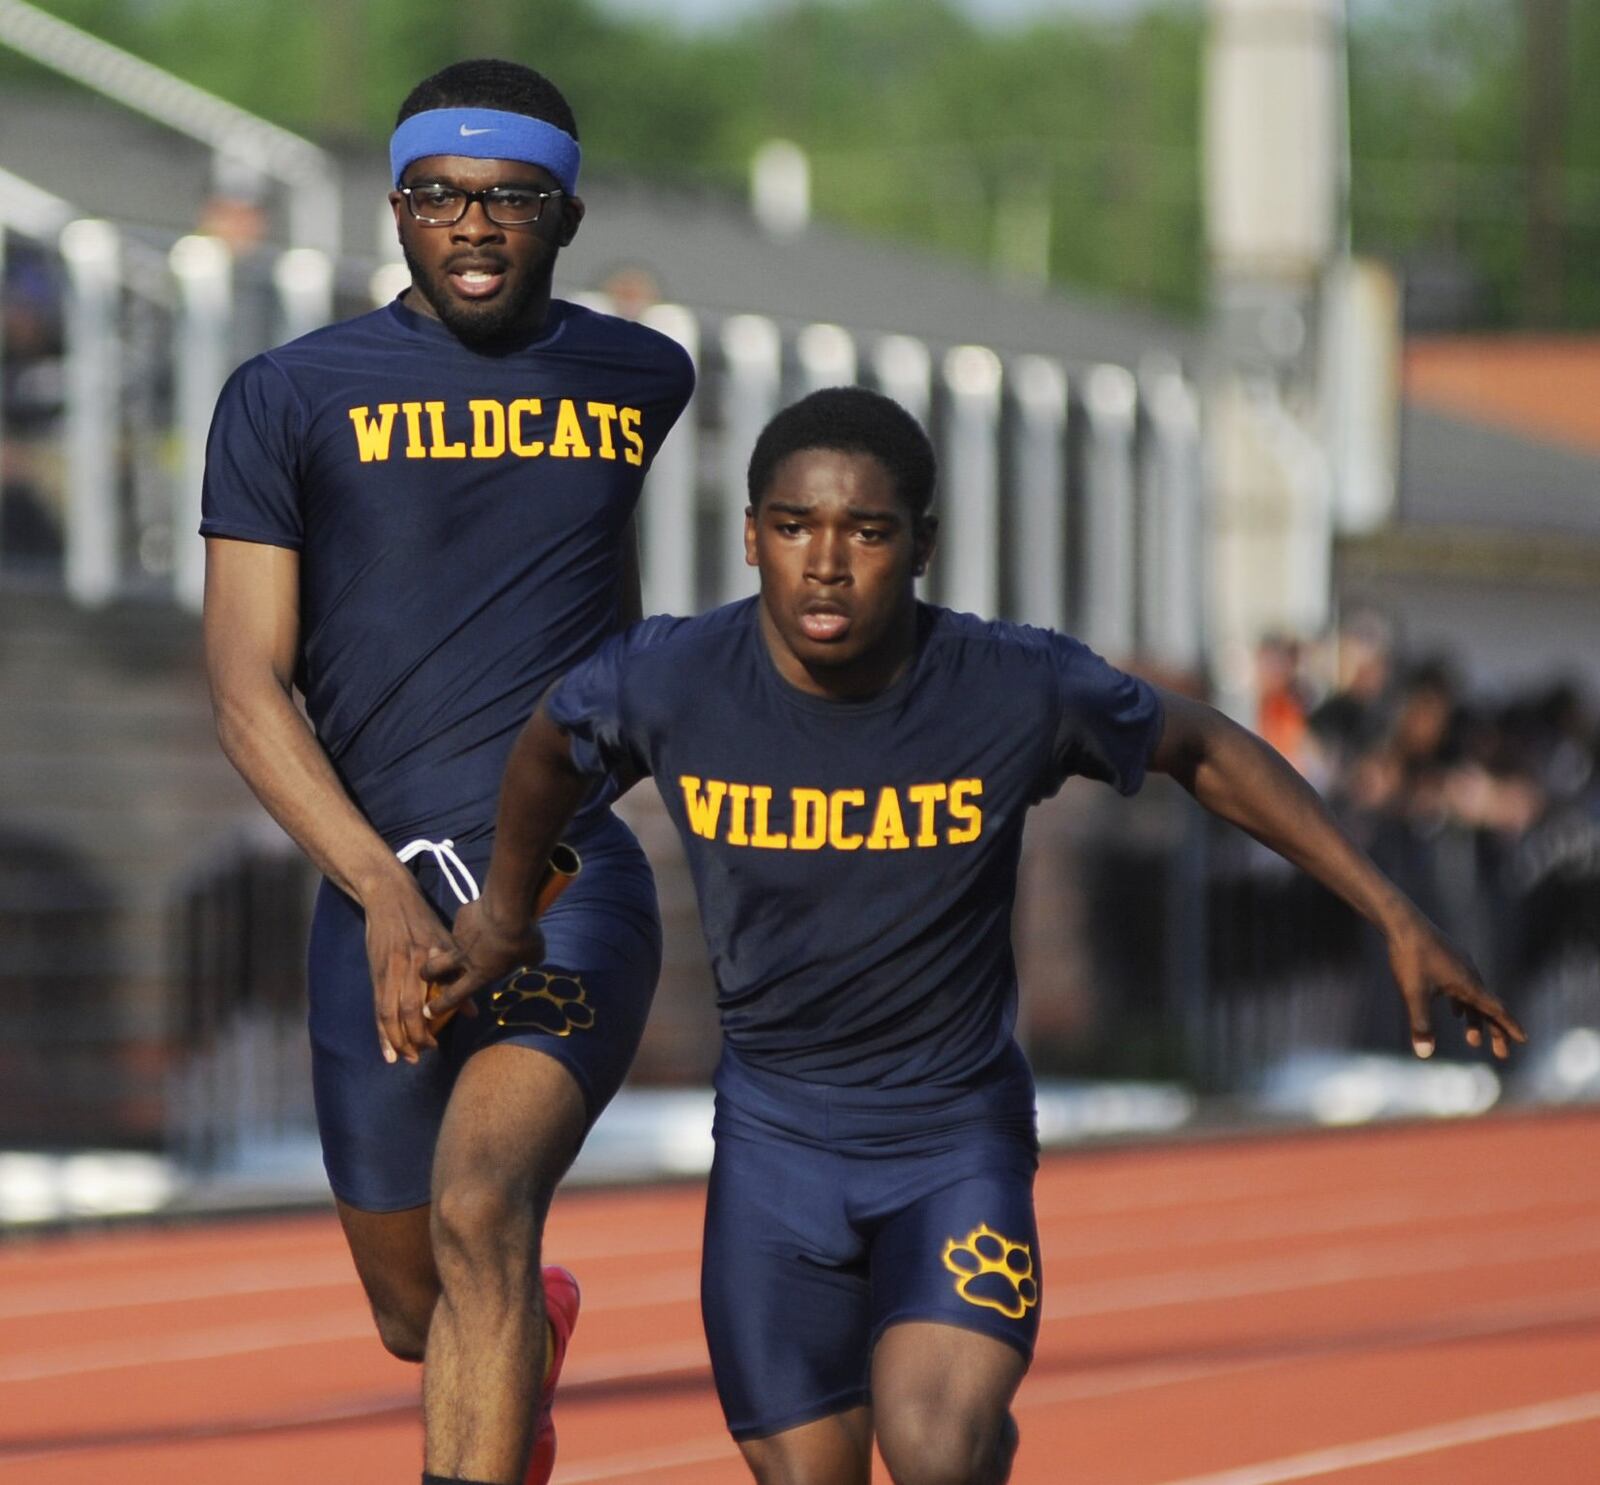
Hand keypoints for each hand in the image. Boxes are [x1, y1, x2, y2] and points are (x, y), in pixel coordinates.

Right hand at [361, 876, 465, 1064]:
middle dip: (411, 1039)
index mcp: (424, 961)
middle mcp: (403, 969)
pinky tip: (386, 1047)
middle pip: (403, 1013)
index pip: (422, 1002)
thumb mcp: (447, 941)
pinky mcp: (375, 973)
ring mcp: (386, 972)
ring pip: (386, 1013)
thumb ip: (457, 975)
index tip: (436, 1045)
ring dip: (394, 1040)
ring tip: (403, 1058)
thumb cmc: (423, 919)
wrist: (389, 898)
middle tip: (422, 1055)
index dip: (427, 1028)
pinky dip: (381, 1029)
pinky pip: (377, 1007)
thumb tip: (474, 1010)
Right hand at [420, 897, 545, 1024]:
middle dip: (427, 974)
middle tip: (426, 974)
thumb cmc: (522, 938)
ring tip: (466, 936)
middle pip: (434, 970)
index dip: (440, 1006)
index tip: (428, 1012)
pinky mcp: (462, 916)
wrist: (507, 908)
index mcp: (480, 974)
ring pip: (448, 943)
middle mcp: (464, 958)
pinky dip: (472, 919)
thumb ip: (526, 960)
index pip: (455, 996)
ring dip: (454, 943)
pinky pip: (464, 921)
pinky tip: (486, 912)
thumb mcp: (532, 956)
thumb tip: (529, 958)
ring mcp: (460, 937)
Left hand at [1386, 918, 1526, 1060]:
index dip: (1509, 1026)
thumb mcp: (1414, 993)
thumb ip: (1420, 1023)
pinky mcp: (1448, 960)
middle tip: (1500, 1054)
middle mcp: (1470, 975)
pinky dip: (1463, 1003)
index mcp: (1468, 984)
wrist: (1402, 922)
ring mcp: (1460, 966)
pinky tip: (1456, 1012)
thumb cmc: (1410, 957)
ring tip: (1471, 1039)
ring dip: (1475, 1019)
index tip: (1524, 1039)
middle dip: (1495, 1031)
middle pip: (1488, 1007)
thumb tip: (1425, 1054)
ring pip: (1474, 998)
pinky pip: (1462, 987)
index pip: (1496, 1010)